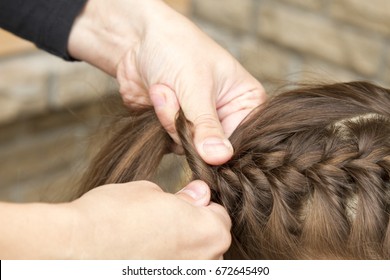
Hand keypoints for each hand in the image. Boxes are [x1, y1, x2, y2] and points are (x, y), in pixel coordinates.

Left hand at [68, 0, 266, 164]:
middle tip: (178, 98)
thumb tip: (220, 158)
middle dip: (189, 126)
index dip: (222, 145)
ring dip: (170, 121)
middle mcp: (226, 116)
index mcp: (245, 102)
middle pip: (214, 149)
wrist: (136, 41)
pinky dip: (159, 121)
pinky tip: (157, 95)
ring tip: (165, 89)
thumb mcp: (196, 86)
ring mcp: (201, 124)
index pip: (243, 140)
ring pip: (189, 147)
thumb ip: (206, 125)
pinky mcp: (178, 129)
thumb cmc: (176, 50)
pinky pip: (171, 143)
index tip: (201, 137)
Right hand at [69, 180, 230, 258]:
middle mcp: (205, 262)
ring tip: (151, 244)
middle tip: (165, 224)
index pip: (220, 217)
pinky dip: (166, 264)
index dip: (201, 208)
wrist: (74, 248)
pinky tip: (143, 257)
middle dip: (193, 231)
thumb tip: (198, 195)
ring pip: (195, 261)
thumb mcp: (150, 192)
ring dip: (182, 252)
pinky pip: (177, 270)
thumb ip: (182, 198)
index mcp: (208, 231)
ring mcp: (187, 278)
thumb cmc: (111, 215)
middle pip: (211, 243)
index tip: (185, 206)